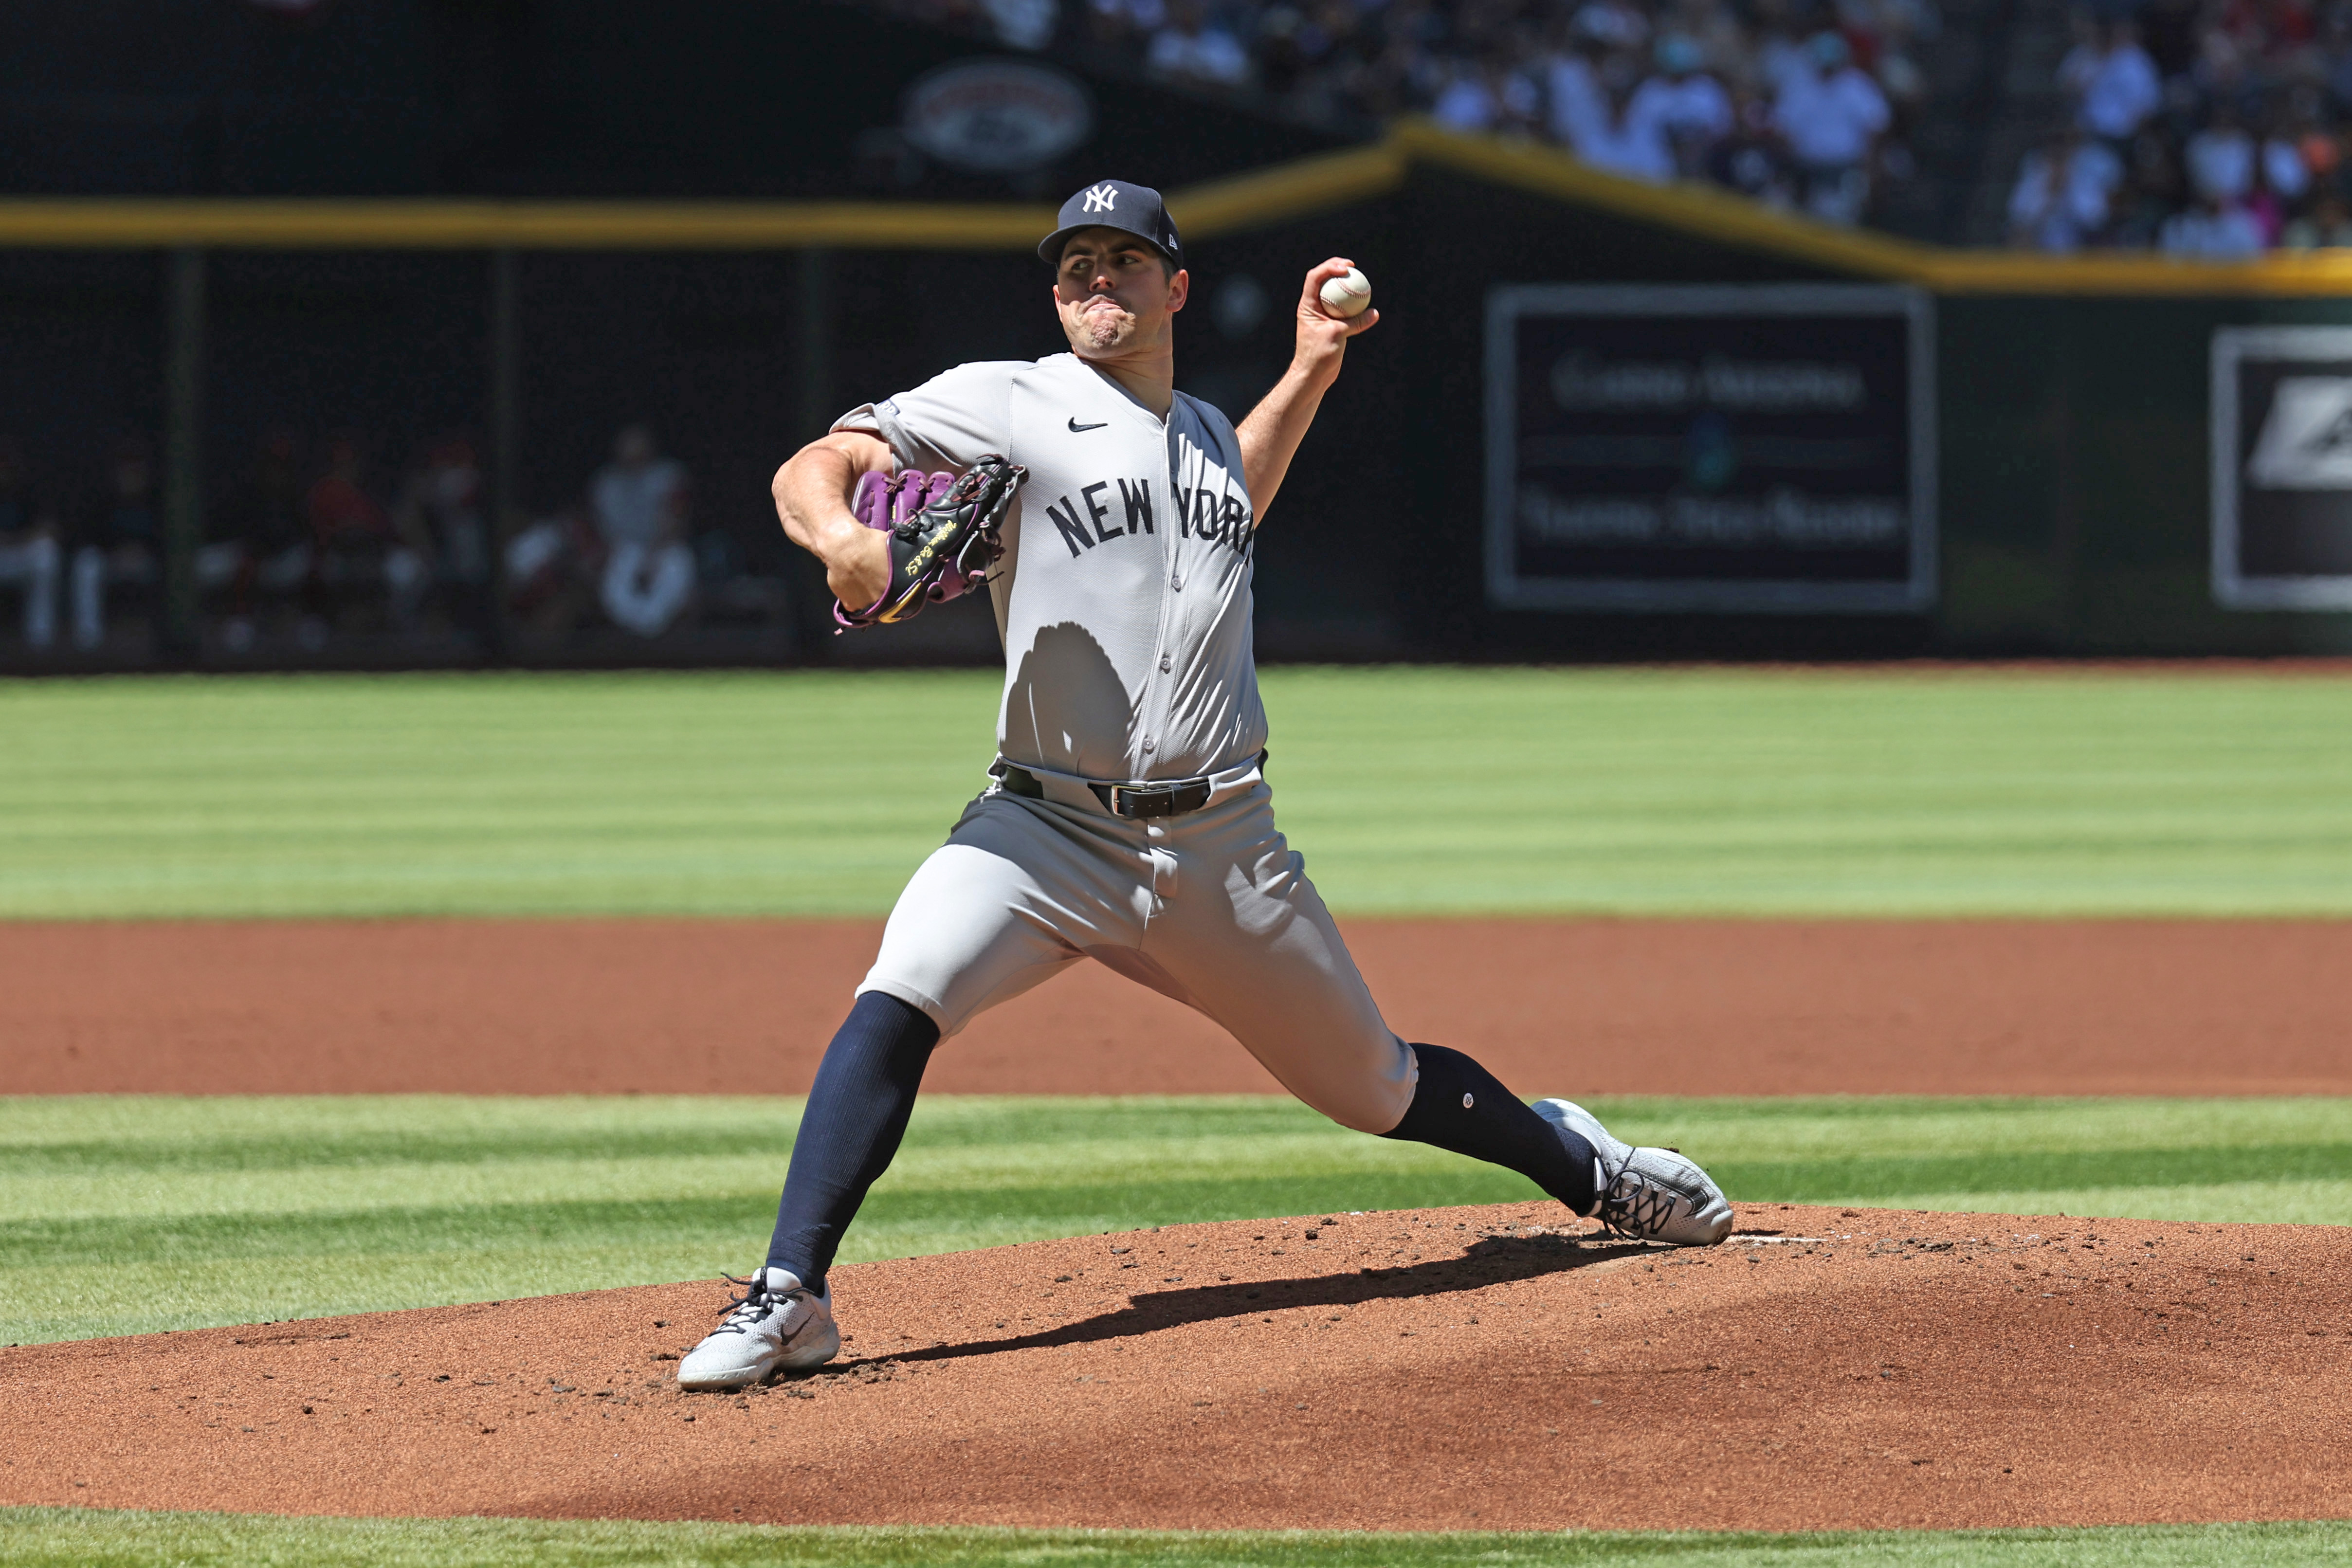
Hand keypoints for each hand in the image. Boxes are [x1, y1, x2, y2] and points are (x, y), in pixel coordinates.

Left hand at [1290, 257, 1378, 386]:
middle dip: (1336, 269)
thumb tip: (1374, 313)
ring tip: (1360, 279)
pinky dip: (1354, 305)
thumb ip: (1356, 322)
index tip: (1345, 267)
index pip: (1315, 278)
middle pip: (1324, 280)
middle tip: (1352, 266)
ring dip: (1346, 286)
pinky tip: (1367, 303)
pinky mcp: (1332, 324)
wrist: (1313, 375)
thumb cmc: (1318, 355)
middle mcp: (1313, 307)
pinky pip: (1344, 310)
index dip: (1329, 267)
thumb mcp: (1337, 335)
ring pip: (1334, 294)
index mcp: (1307, 305)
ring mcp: (1323, 315)